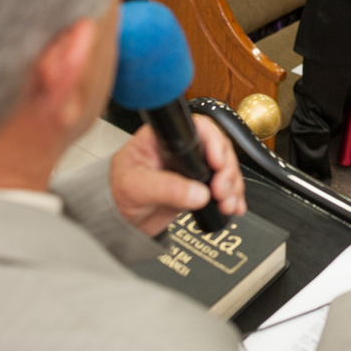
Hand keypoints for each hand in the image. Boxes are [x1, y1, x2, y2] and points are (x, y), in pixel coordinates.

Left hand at [109, 117, 246, 237]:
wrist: (116, 221)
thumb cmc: (116, 194)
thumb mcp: (136, 188)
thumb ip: (166, 189)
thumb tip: (198, 193)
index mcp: (163, 138)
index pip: (198, 128)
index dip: (214, 142)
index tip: (216, 163)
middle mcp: (182, 149)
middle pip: (219, 148)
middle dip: (227, 170)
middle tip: (221, 190)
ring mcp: (192, 168)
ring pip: (226, 168)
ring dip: (233, 186)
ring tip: (227, 203)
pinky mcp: (199, 186)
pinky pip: (224, 187)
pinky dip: (233, 198)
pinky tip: (234, 207)